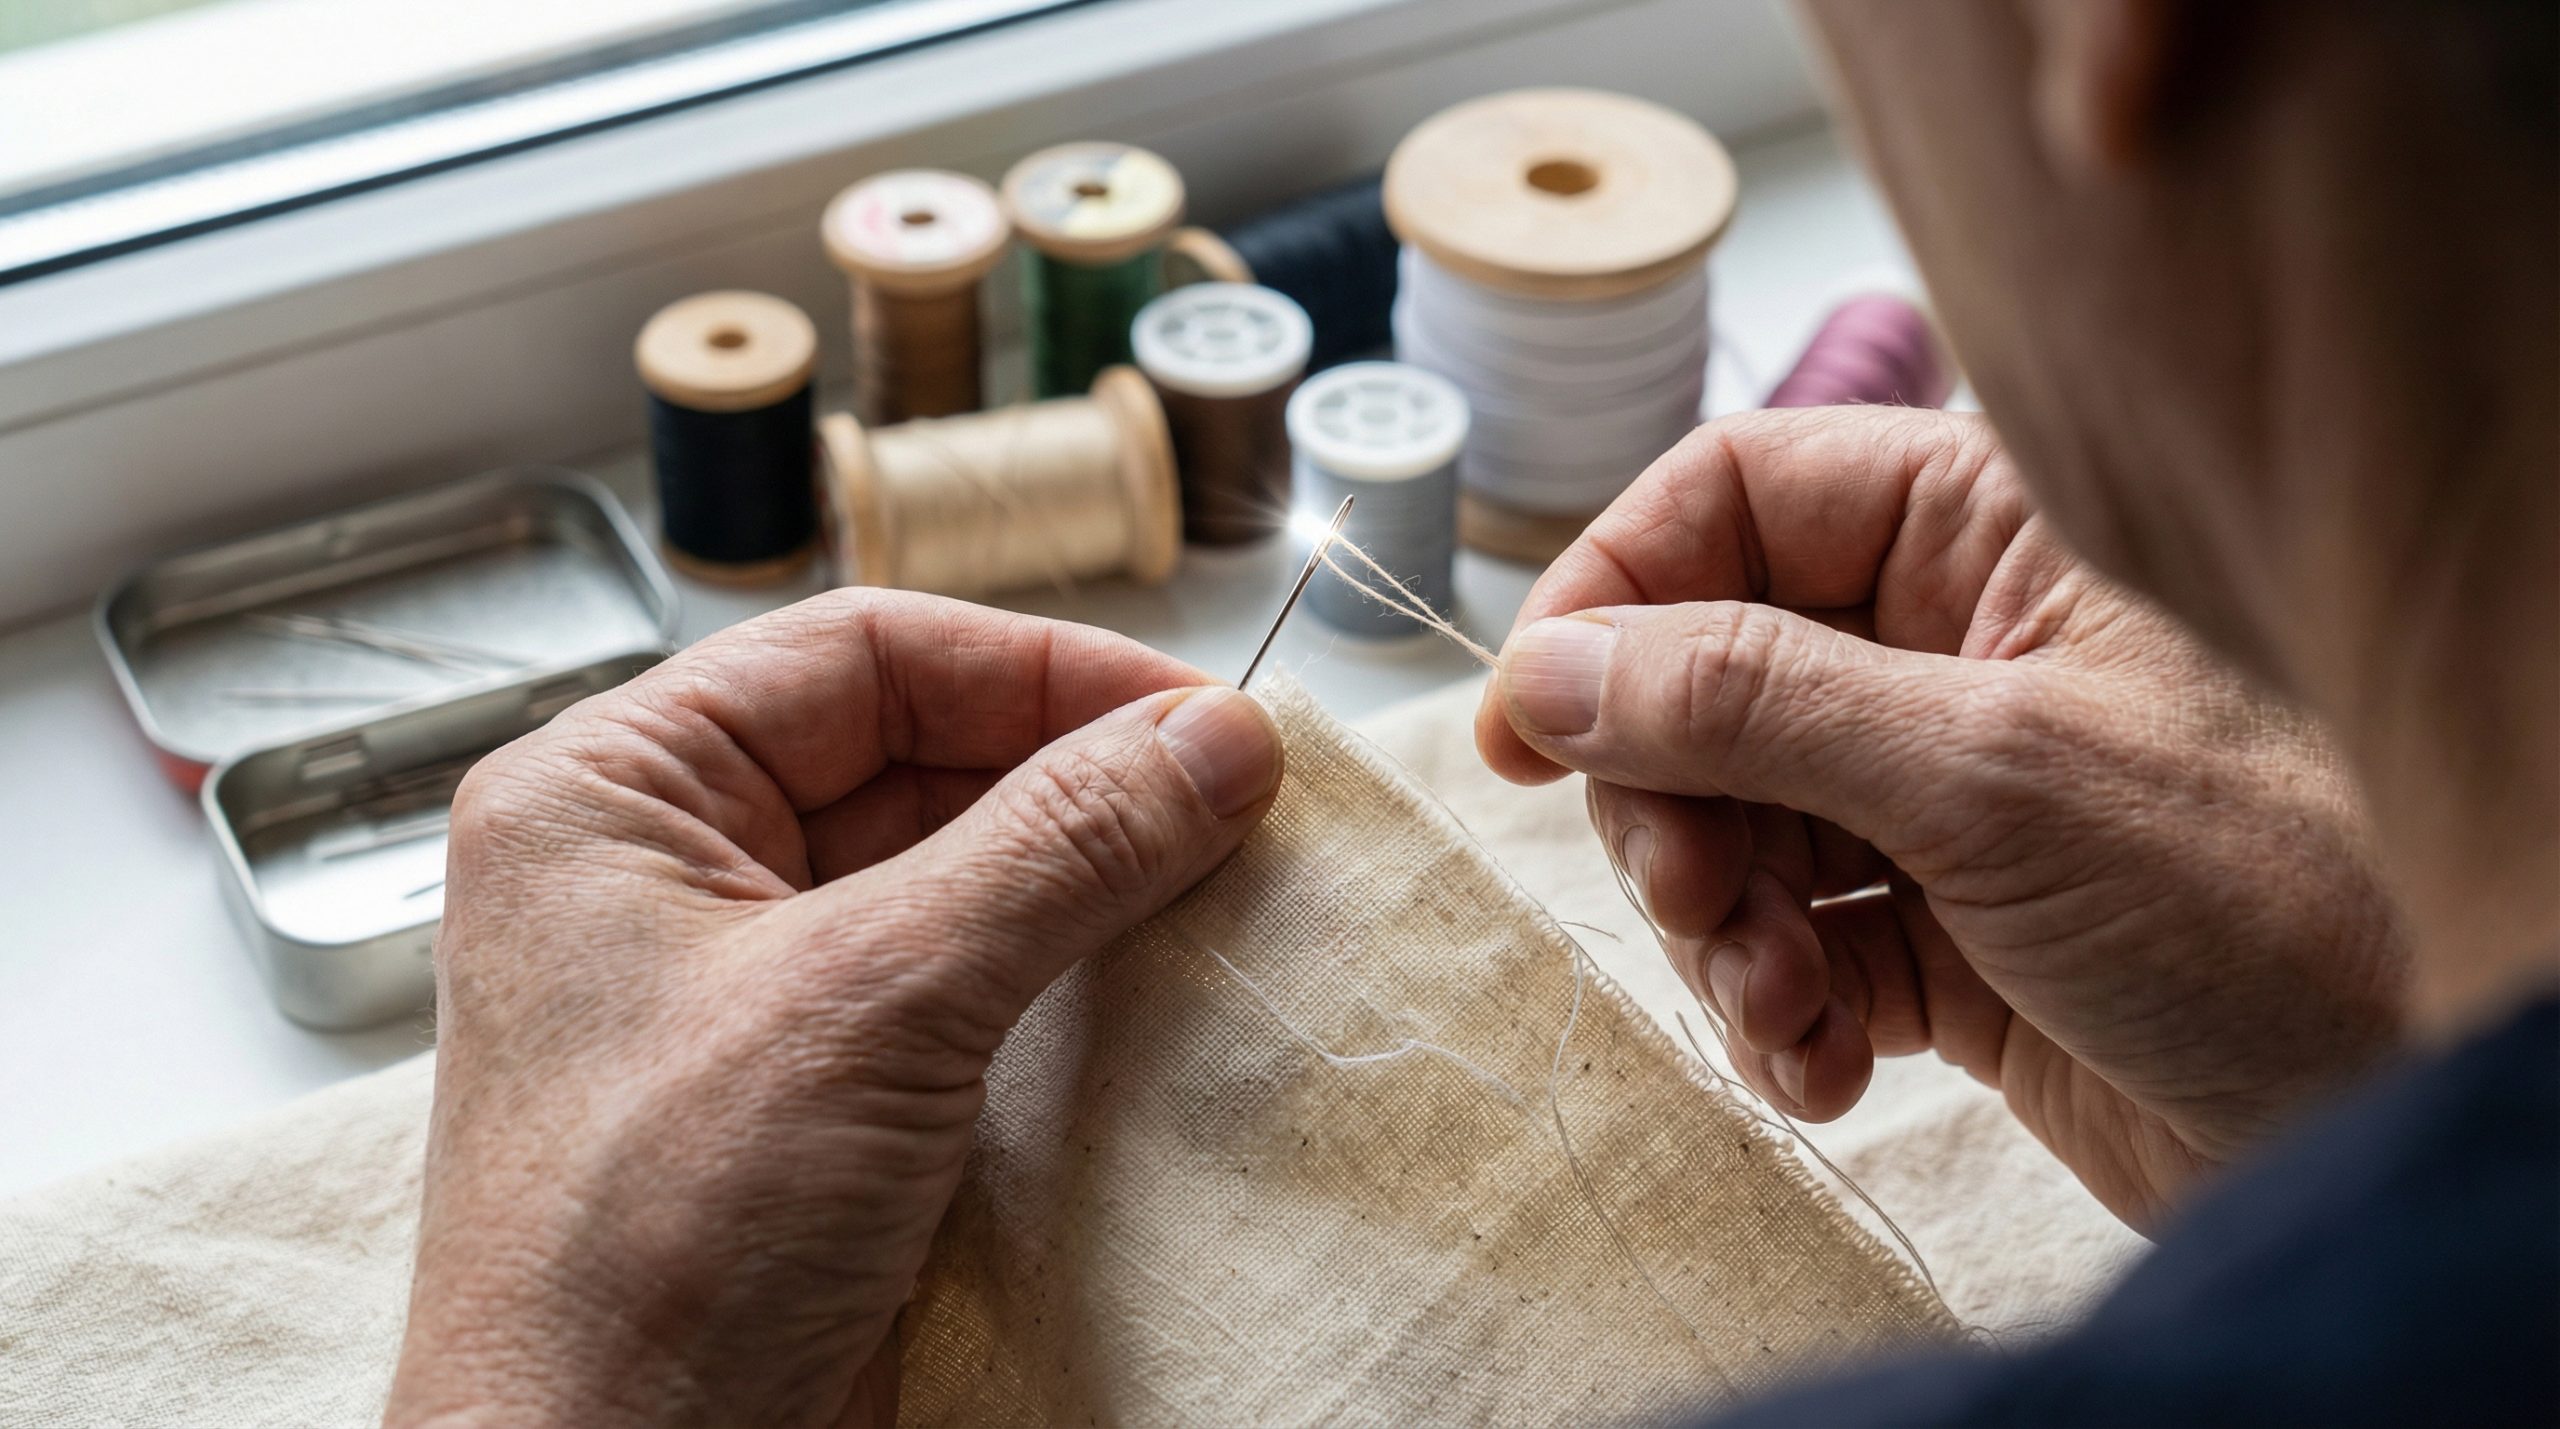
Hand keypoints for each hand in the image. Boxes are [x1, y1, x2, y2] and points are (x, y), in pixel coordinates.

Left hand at [383, 591, 1282, 1426]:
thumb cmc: (652, 1249)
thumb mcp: (871, 1002)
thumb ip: (1055, 848)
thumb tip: (1216, 740)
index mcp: (610, 795)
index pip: (860, 657)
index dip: (1039, 667)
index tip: (1198, 713)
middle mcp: (668, 871)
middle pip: (913, 751)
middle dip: (1077, 771)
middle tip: (1236, 800)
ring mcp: (743, 986)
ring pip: (950, 867)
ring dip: (1086, 871)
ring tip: (1221, 873)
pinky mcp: (815, 1091)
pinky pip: (960, 980)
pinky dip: (1065, 968)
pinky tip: (1162, 975)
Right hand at [1477, 407, 2404, 1228]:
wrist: (2398, 1108)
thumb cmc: (2265, 898)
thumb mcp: (1985, 773)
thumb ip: (1748, 702)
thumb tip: (1550, 666)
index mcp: (1986, 534)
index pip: (1730, 501)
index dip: (1610, 600)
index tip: (1524, 723)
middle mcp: (1950, 648)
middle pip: (1699, 682)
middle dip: (1672, 807)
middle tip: (1692, 900)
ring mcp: (1938, 796)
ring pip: (1729, 826)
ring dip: (1722, 933)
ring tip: (1782, 1007)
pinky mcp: (1940, 933)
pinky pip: (1787, 945)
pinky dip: (1777, 1012)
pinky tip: (1823, 1067)